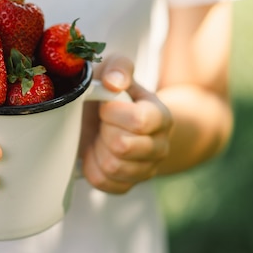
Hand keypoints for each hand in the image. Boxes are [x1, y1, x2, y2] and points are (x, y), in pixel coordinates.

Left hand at [80, 54, 172, 193]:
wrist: (110, 120)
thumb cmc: (111, 93)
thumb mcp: (115, 70)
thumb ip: (118, 68)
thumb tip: (113, 83)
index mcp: (160, 116)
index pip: (139, 121)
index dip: (113, 112)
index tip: (104, 105)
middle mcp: (160, 146)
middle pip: (123, 146)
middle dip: (103, 131)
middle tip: (102, 123)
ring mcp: (146, 169)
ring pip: (112, 167)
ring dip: (97, 149)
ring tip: (99, 137)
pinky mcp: (128, 184)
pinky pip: (104, 182)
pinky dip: (92, 168)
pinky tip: (95, 153)